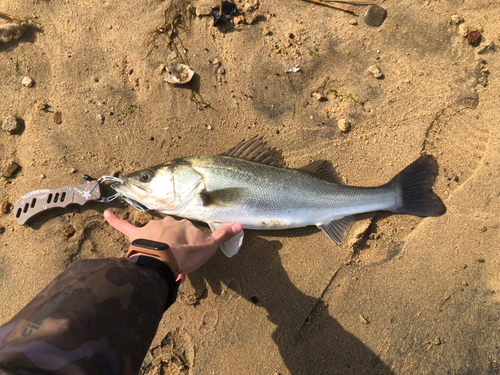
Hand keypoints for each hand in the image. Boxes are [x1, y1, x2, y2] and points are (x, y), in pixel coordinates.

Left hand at [103, 210, 242, 274]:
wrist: (163, 261)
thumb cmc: (186, 255)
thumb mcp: (209, 247)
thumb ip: (223, 235)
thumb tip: (240, 224)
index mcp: (183, 225)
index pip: (188, 234)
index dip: (188, 247)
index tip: (188, 258)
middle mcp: (167, 222)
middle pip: (171, 233)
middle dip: (172, 246)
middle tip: (175, 261)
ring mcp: (150, 228)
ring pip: (154, 235)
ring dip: (156, 245)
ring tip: (160, 262)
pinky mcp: (136, 235)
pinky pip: (123, 226)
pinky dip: (114, 221)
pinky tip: (105, 214)